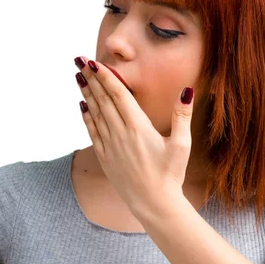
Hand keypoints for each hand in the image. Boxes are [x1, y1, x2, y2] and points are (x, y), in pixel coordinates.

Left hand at [74, 57, 193, 213]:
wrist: (153, 203)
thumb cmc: (171, 174)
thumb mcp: (182, 144)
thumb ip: (182, 115)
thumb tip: (186, 90)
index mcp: (138, 127)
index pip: (118, 94)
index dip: (106, 76)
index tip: (95, 62)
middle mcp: (120, 133)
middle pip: (102, 99)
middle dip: (91, 78)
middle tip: (80, 60)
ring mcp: (109, 144)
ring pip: (94, 112)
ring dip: (86, 93)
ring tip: (78, 76)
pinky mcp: (104, 155)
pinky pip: (92, 131)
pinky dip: (86, 116)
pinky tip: (82, 105)